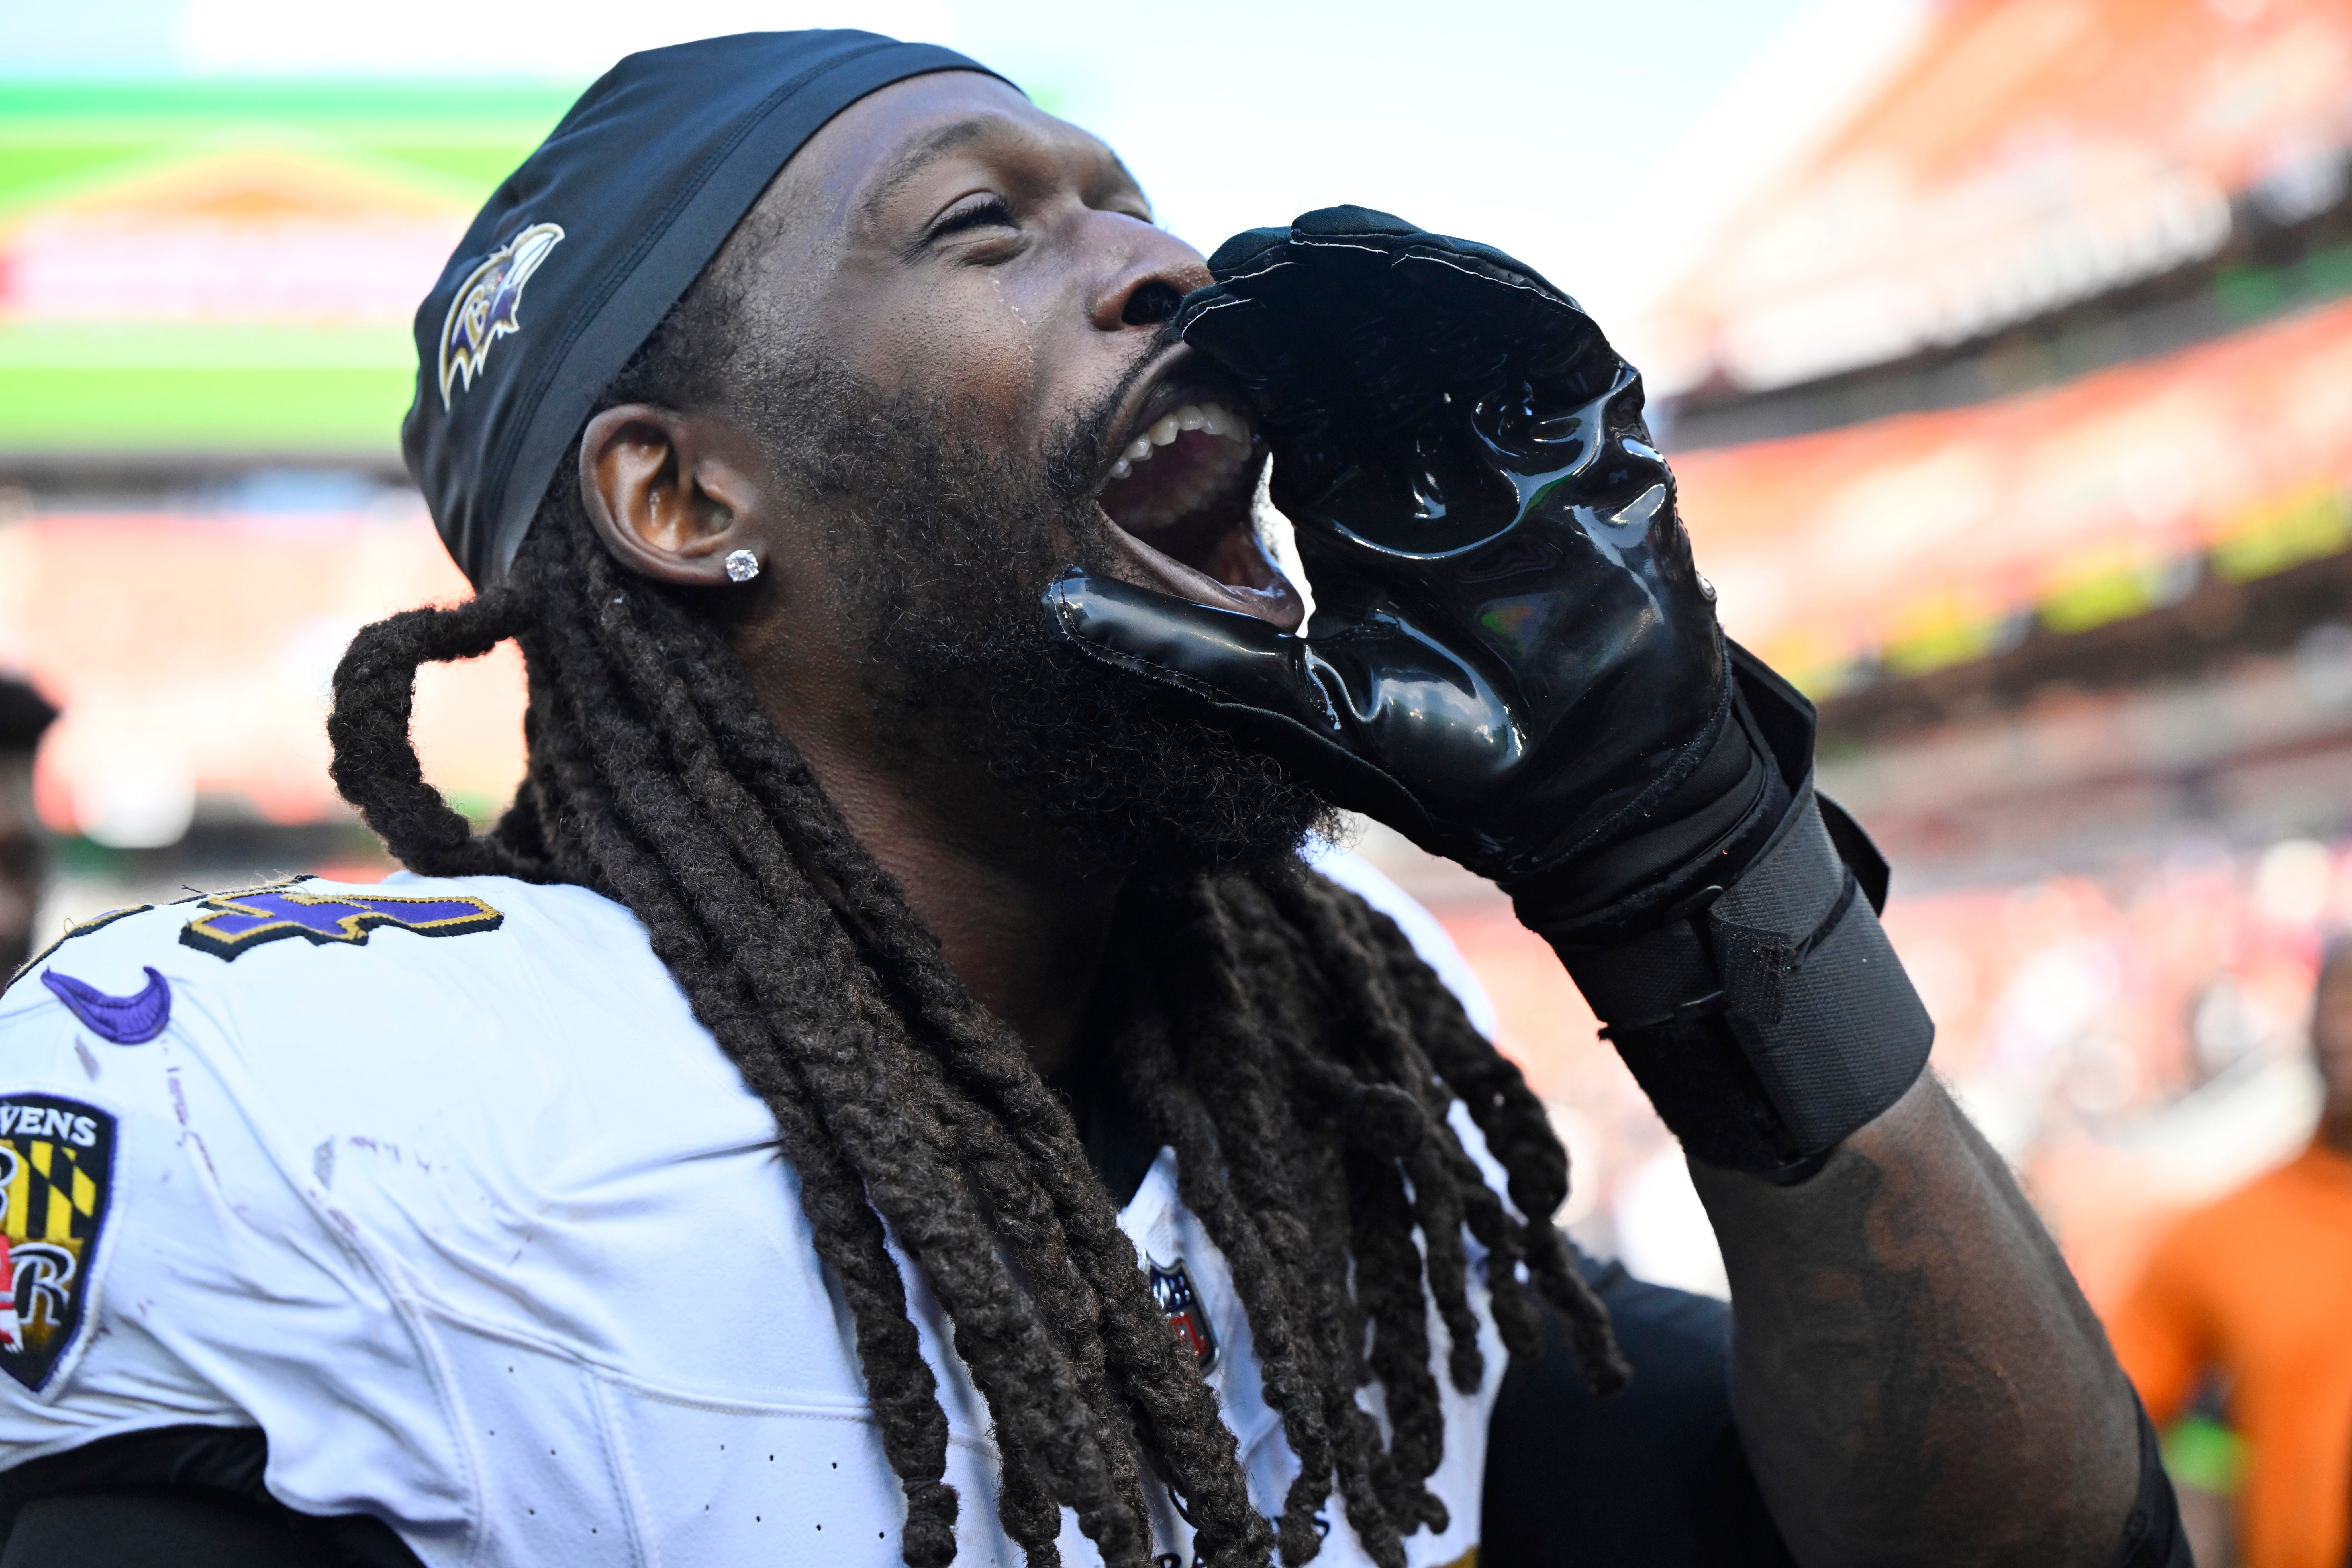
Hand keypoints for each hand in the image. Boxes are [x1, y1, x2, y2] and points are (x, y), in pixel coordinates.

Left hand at [1047, 207, 1775, 928]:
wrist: (1595, 796)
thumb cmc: (1455, 764)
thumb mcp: (1296, 704)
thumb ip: (1185, 652)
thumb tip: (1055, 608)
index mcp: (1355, 507)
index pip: (1295, 404)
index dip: (1250, 355)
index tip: (1194, 317)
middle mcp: (1427, 461)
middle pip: (1359, 349)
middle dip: (1306, 298)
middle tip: (1241, 259)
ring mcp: (1510, 440)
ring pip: (1442, 326)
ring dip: (1384, 277)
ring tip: (1316, 242)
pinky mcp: (1591, 434)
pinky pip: (1544, 341)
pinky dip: (1493, 297)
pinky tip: (1432, 268)